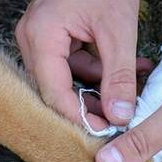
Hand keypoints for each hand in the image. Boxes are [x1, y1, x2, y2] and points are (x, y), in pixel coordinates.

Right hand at [16, 0, 151, 129]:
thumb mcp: (118, 30)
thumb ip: (119, 77)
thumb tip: (121, 116)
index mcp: (40, 37)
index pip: (54, 93)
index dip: (79, 117)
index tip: (104, 131)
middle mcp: (31, 39)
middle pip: (56, 89)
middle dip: (90, 103)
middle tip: (118, 117)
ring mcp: (39, 37)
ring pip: (65, 79)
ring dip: (98, 86)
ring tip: (131, 90)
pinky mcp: (51, 36)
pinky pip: (70, 64)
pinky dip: (96, 70)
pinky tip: (125, 72)